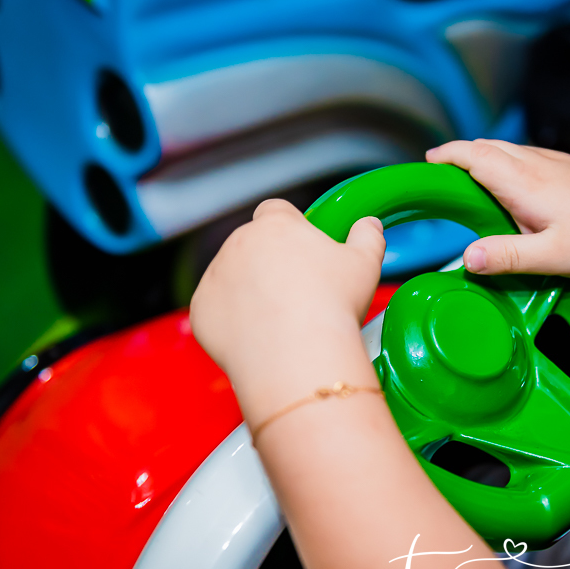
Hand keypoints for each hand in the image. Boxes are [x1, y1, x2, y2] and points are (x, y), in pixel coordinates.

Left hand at [190, 200, 384, 419]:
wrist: (298, 358)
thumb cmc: (332, 307)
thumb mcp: (365, 264)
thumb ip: (368, 236)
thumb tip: (369, 225)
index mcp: (275, 225)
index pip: (276, 210)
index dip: (291, 227)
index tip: (304, 250)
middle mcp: (237, 243)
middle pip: (252, 244)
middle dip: (270, 262)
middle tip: (299, 293)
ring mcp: (215, 277)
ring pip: (232, 276)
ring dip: (249, 290)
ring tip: (281, 320)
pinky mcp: (200, 311)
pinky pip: (216, 310)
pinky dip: (233, 321)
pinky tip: (260, 336)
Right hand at [427, 139, 569, 276]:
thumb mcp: (553, 258)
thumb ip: (507, 257)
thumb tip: (466, 259)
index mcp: (526, 182)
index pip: (475, 155)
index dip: (447, 156)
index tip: (427, 162)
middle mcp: (538, 163)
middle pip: (487, 147)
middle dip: (459, 155)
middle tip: (439, 174)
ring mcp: (557, 162)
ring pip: (508, 150)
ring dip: (483, 158)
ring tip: (467, 181)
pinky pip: (527, 157)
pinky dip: (506, 164)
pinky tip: (511, 188)